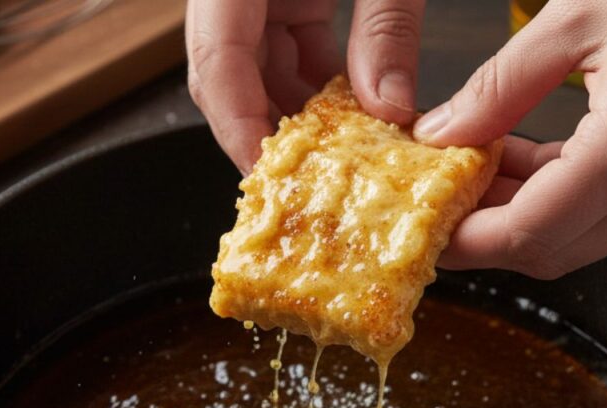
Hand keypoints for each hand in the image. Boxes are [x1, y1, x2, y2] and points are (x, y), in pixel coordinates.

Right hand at [187, 0, 425, 173]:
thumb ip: (386, 28)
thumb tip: (390, 107)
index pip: (216, 57)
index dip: (237, 124)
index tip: (267, 175)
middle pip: (226, 73)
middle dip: (265, 129)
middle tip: (304, 181)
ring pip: (256, 68)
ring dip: (297, 112)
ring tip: (339, 153)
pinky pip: (286, 48)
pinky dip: (315, 84)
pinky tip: (350, 112)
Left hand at [415, 0, 606, 277]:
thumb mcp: (576, 19)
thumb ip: (500, 87)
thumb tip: (447, 132)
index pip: (527, 233)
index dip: (467, 242)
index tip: (427, 232)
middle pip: (554, 250)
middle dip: (488, 237)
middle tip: (442, 205)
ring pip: (583, 236)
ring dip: (524, 215)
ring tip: (476, 173)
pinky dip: (563, 198)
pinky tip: (526, 161)